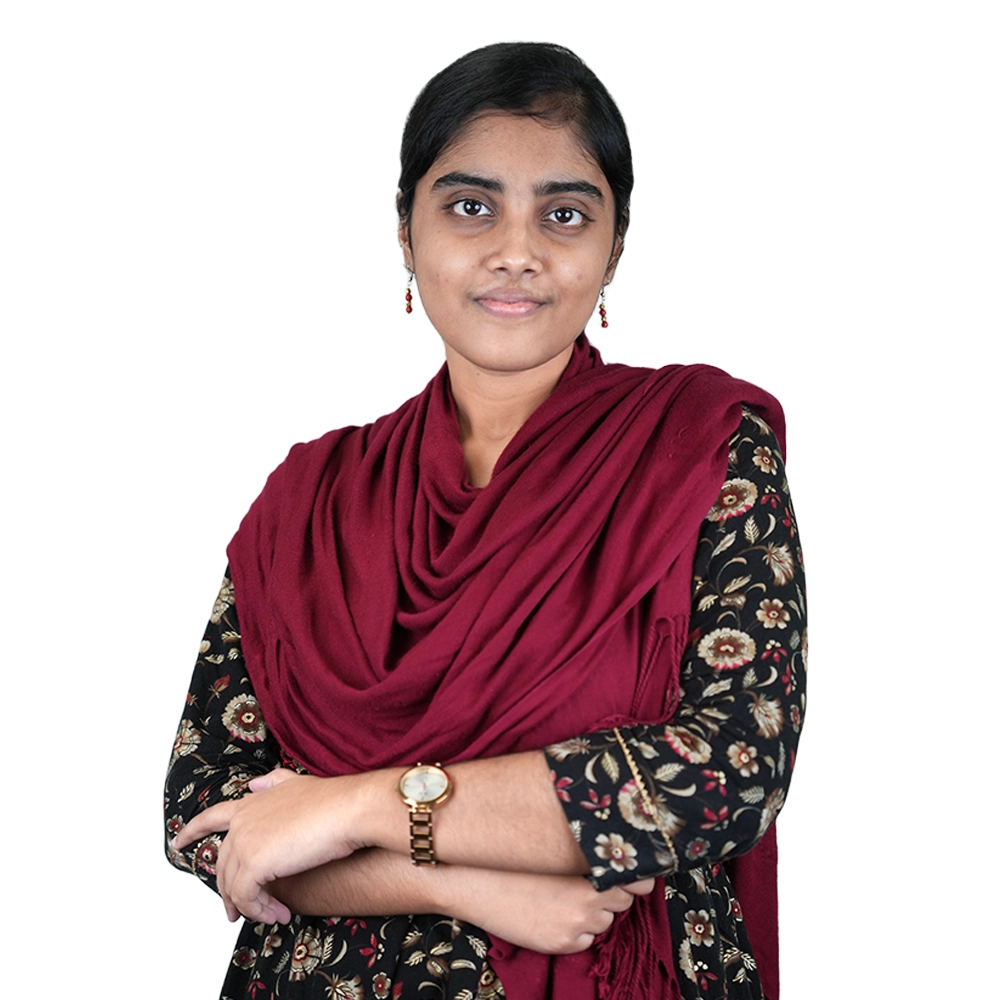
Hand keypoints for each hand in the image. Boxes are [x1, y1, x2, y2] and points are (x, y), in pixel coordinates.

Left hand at [172, 768, 371, 923]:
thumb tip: (253, 786)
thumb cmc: (333, 800)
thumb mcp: (298, 784)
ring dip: (250, 905)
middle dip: (228, 890)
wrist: (349, 810)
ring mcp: (246, 842)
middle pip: (223, 864)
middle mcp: (242, 821)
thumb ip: (273, 784)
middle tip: (238, 910)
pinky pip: (247, 897)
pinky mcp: (254, 864)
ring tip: (270, 914)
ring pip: (233, 885)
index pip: (211, 816)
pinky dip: (260, 910)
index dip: (193, 830)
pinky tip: (279, 913)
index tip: (178, 842)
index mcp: (251, 803)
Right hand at [449, 868, 655, 954]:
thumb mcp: (554, 848)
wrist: (476, 881)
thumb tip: (617, 861)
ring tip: (564, 898)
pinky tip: (554, 914)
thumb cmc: (512, 857)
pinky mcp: (561, 943)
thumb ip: (587, 853)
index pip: (632, 878)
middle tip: (586, 883)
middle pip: (622, 900)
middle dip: (610, 893)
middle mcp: (588, 898)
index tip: (629, 873)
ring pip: (605, 921)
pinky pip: (585, 940)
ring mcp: (576, 923)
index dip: (631, 875)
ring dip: (594, 912)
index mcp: (588, 869)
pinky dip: (577, 931)